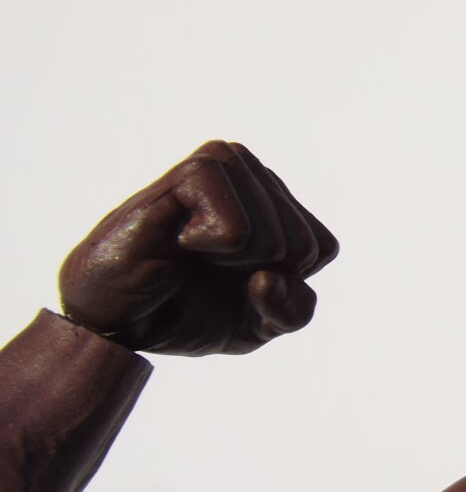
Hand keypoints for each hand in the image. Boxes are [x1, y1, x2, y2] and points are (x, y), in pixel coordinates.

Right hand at [59, 141, 337, 354]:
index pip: (322, 248)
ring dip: (234, 266)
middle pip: (305, 245)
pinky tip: (178, 242)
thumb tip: (271, 276)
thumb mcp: (262, 325)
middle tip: (208, 271)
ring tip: (190, 254)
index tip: (237, 281)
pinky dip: (211, 251)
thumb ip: (295, 309)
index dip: (283, 285)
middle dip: (261, 279)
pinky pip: (238, 229)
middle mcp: (252, 173)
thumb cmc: (189, 312)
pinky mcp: (189, 176)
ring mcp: (223, 167)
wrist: (117, 325)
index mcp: (276, 201)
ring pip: (277, 238)